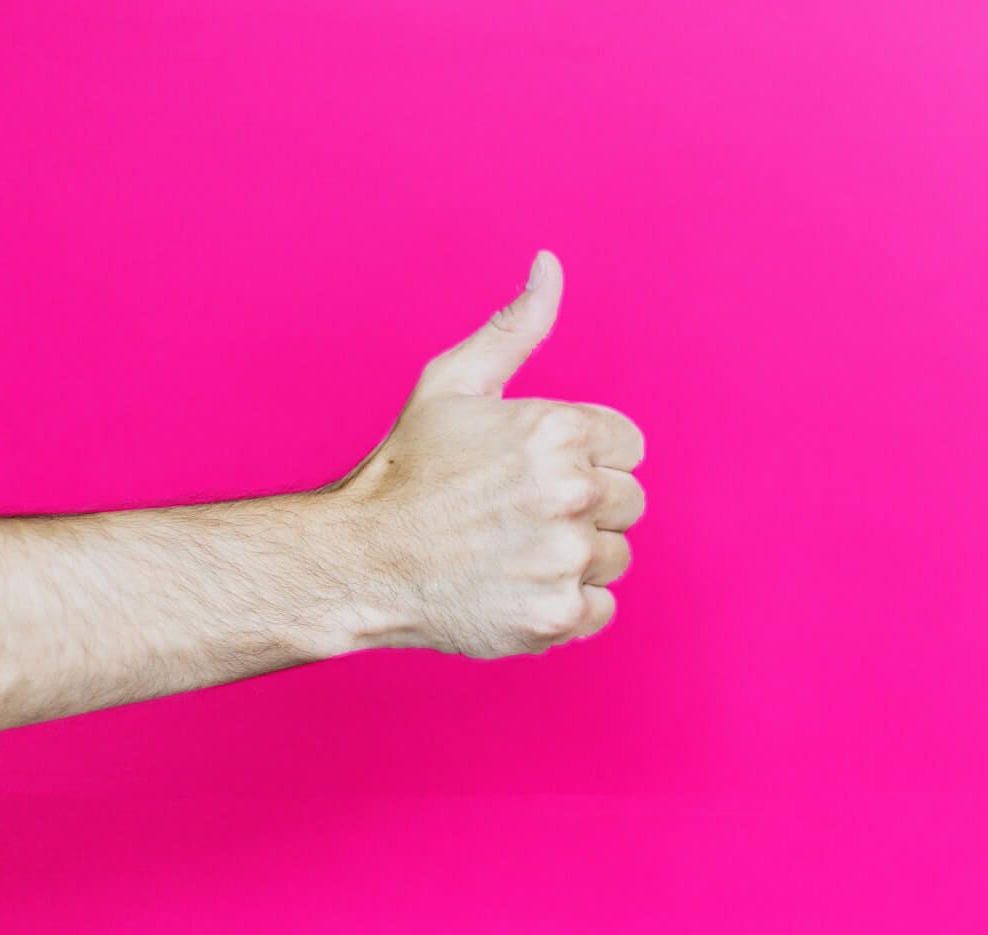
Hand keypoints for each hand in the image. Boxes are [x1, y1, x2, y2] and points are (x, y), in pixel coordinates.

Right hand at [311, 250, 645, 658]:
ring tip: (513, 550)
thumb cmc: (407, 470)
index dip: (586, 458)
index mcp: (558, 429)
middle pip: (629, 502)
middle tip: (519, 513)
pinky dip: (566, 606)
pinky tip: (518, 587)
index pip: (629, 447)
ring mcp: (565, 558)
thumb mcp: (454, 383)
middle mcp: (572, 491)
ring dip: (575, 558)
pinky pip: (601, 608)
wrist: (358, 561)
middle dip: (585, 507)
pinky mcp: (556, 616)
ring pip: (616, 557)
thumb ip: (516, 327)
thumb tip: (550, 264)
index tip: (536, 471)